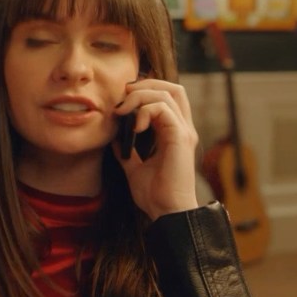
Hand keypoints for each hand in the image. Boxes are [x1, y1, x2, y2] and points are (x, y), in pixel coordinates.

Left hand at [113, 78, 199, 219]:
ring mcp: (184, 132)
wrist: (167, 212)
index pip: (168, 97)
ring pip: (168, 93)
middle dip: (146, 84)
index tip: (122, 100)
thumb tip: (113, 137)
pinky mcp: (180, 138)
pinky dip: (145, 110)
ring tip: (124, 111)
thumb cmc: (154, 195)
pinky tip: (134, 127)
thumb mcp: (134, 167)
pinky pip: (164, 109)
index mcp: (174, 133)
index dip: (146, 89)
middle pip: (172, 88)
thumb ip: (126, 151)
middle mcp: (182, 129)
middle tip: (123, 97)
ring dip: (141, 96)